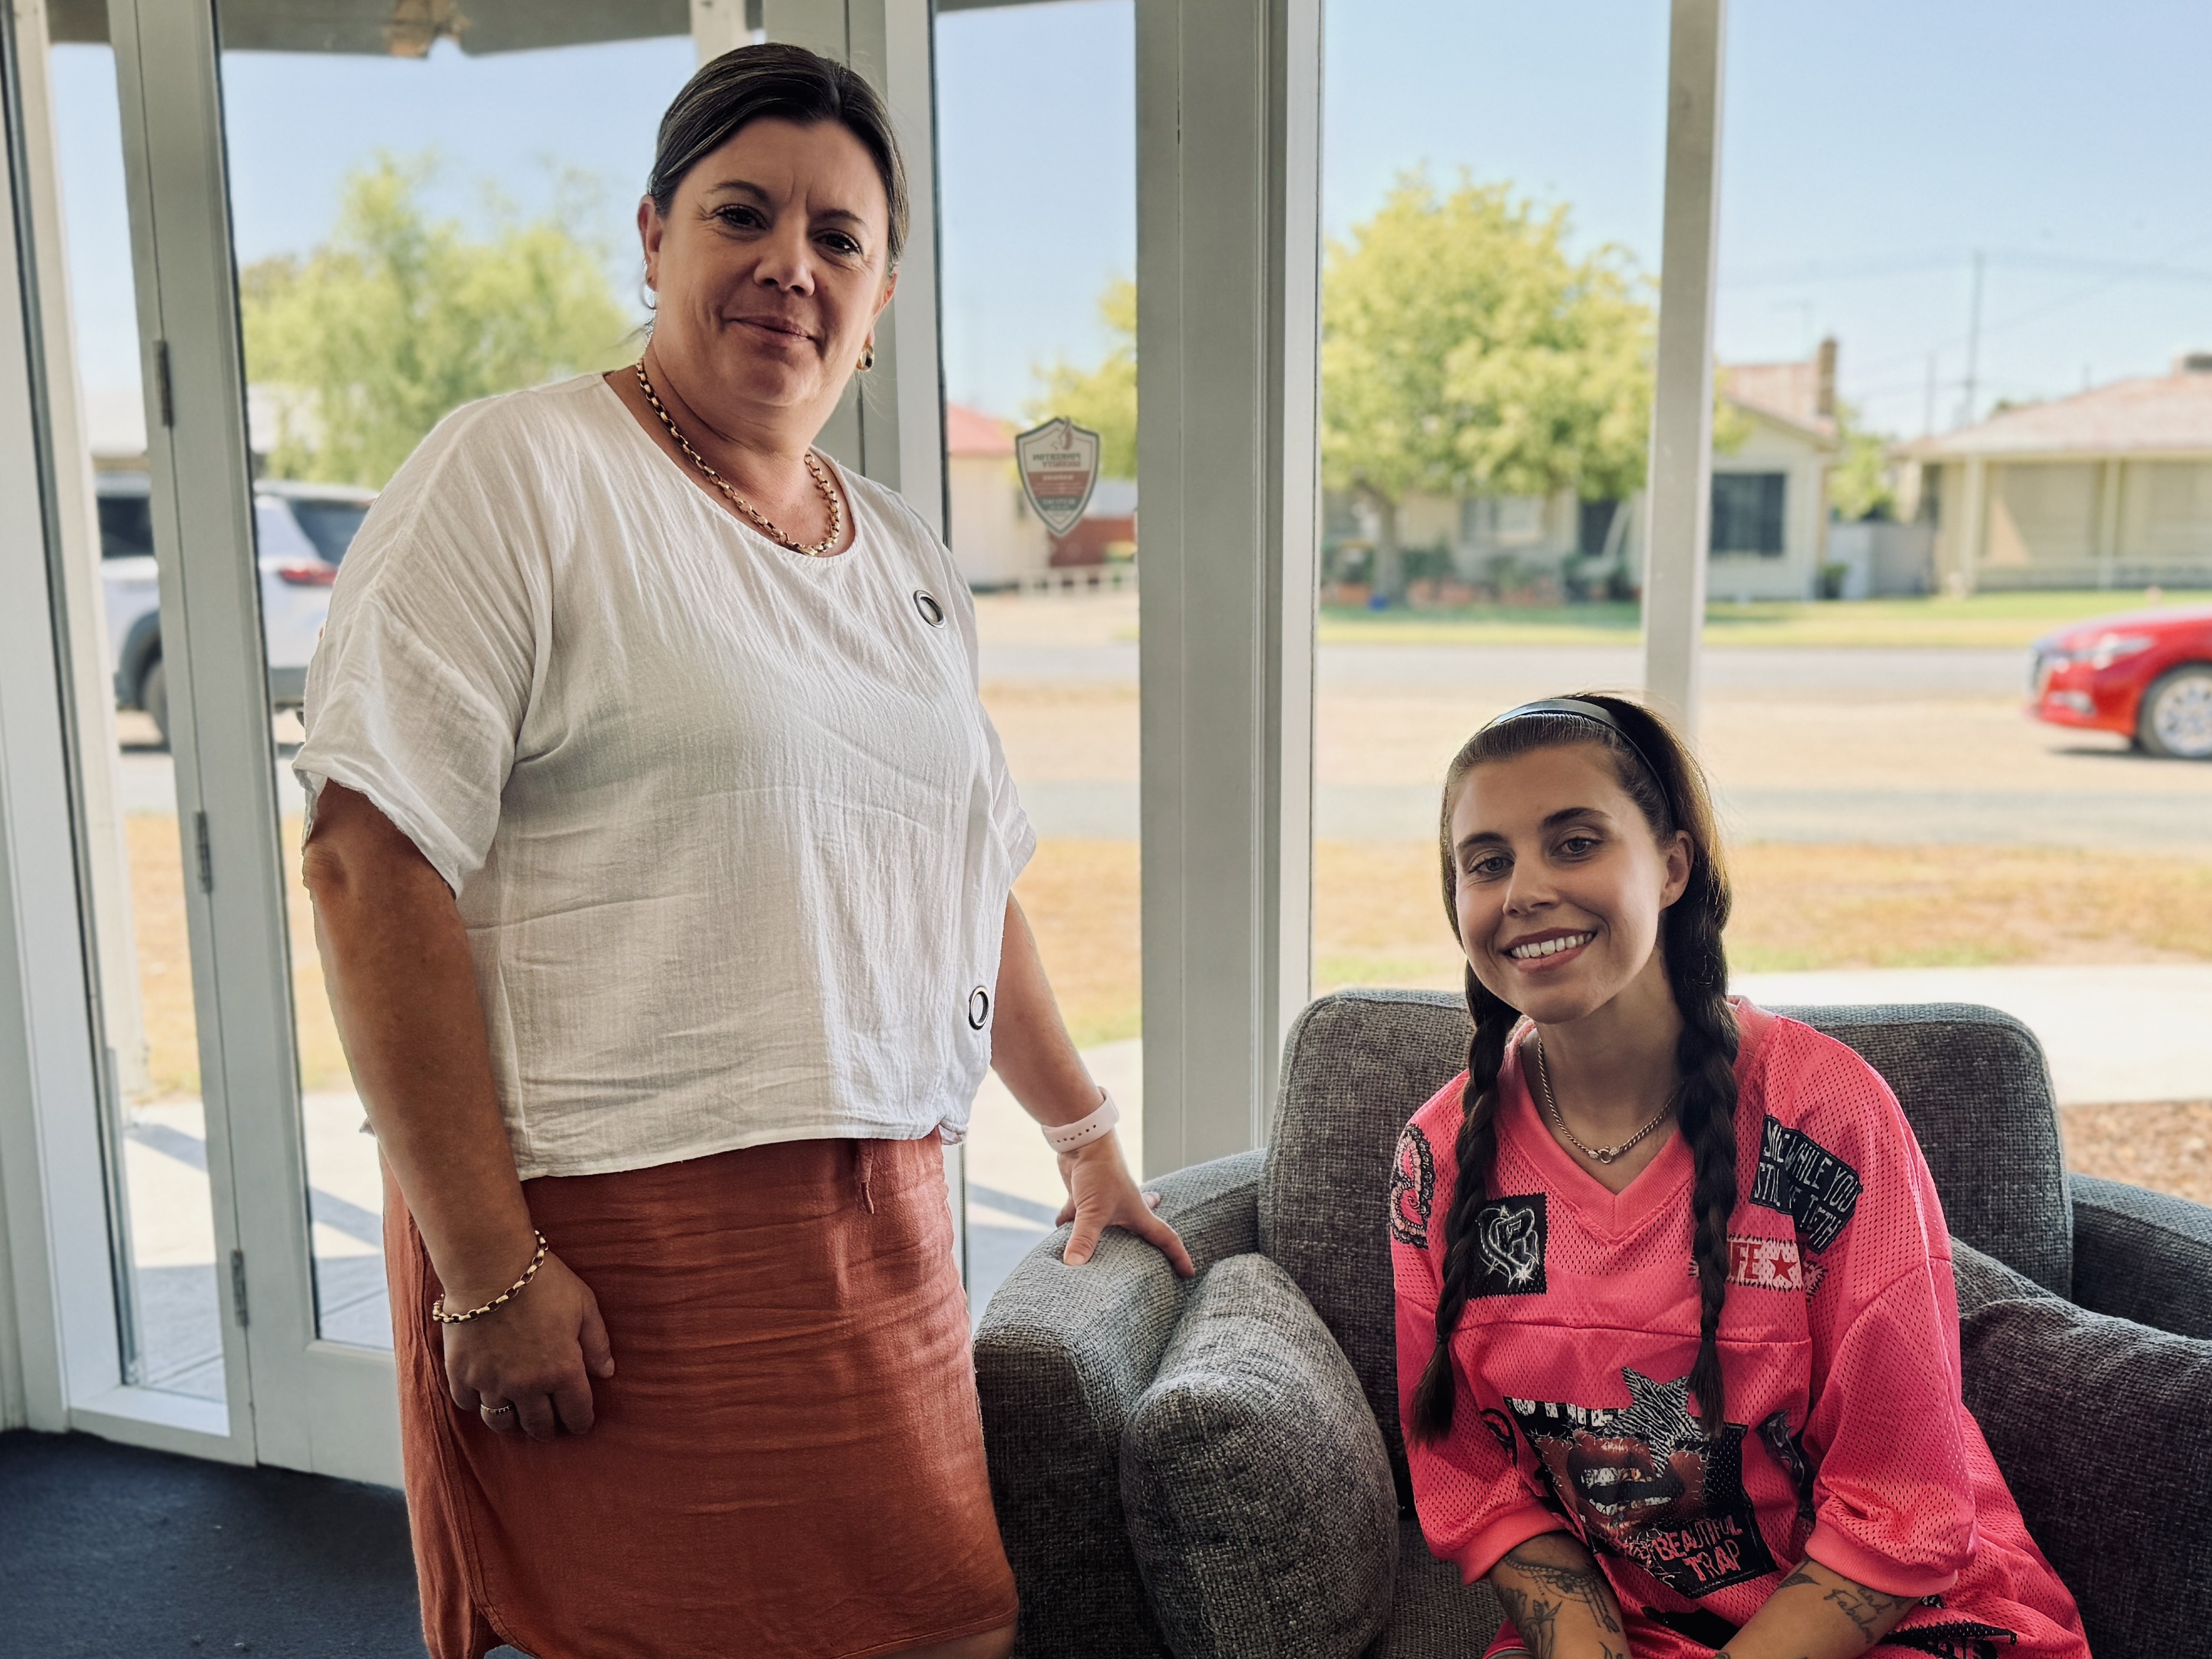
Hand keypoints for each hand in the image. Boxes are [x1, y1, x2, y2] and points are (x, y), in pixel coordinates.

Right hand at [442, 1251, 614, 1439]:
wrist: (489, 1266)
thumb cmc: (542, 1281)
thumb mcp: (584, 1305)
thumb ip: (597, 1343)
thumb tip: (607, 1373)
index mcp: (562, 1371)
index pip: (576, 1414)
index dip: (580, 1422)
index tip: (580, 1423)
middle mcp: (527, 1386)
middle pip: (538, 1425)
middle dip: (547, 1428)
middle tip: (549, 1425)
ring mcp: (491, 1382)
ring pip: (502, 1422)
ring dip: (513, 1423)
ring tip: (518, 1416)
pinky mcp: (461, 1374)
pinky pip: (468, 1403)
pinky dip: (476, 1402)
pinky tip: (484, 1393)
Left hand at [1055, 1133, 1194, 1274]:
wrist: (1082, 1140)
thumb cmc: (1099, 1172)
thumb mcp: (1093, 1211)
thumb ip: (1084, 1239)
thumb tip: (1074, 1266)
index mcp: (1137, 1212)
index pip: (1165, 1237)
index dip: (1178, 1255)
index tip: (1188, 1272)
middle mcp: (1124, 1208)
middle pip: (1140, 1230)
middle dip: (1147, 1244)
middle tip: (1153, 1261)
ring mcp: (1104, 1201)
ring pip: (1106, 1226)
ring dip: (1104, 1237)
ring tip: (1104, 1252)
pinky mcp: (1084, 1195)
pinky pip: (1077, 1216)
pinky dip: (1068, 1225)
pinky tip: (1059, 1236)